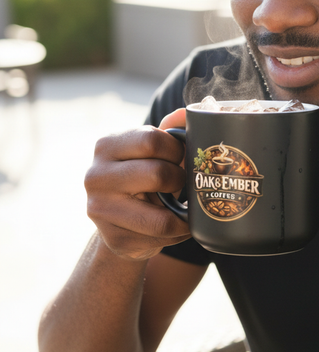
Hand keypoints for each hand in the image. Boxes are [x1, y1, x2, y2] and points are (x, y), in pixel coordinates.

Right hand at [85, 108, 189, 260]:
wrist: (120, 223)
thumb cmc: (143, 179)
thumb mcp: (152, 152)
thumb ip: (172, 131)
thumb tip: (189, 112)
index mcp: (106, 146)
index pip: (152, 139)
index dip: (176, 150)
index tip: (179, 158)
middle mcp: (96, 175)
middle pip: (158, 174)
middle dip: (179, 180)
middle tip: (181, 183)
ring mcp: (100, 209)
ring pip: (161, 216)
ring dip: (182, 214)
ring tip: (183, 208)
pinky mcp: (112, 239)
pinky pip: (160, 238)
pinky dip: (178, 232)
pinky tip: (177, 226)